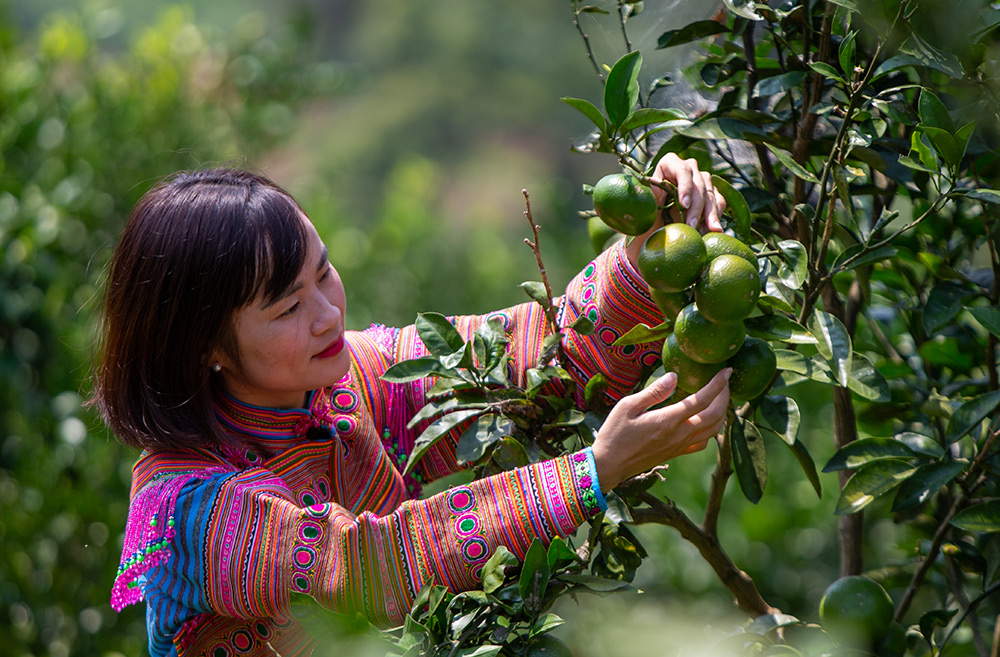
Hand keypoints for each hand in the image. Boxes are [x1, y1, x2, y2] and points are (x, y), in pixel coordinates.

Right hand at [590, 368, 730, 490]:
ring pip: (714, 430)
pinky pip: (703, 443)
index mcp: (667, 420)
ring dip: (722, 412)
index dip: (718, 384)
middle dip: (725, 396)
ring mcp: (680, 446)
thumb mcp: (627, 406)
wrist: (609, 465)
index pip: (702, 400)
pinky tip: (707, 421)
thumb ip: (653, 392)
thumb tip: (674, 376)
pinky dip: (713, 430)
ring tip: (720, 398)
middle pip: (715, 415)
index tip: (727, 371)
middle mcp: (679, 434)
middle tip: (725, 381)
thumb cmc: (614, 433)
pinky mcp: (677, 453)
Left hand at [651, 152, 725, 230]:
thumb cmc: (648, 209)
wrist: (656, 221)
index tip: (684, 205)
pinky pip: (719, 203)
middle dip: (696, 208)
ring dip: (709, 215)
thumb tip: (652, 190)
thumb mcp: (646, 202)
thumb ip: (649, 195)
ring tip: (703, 232)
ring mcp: (702, 180)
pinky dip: (715, 217)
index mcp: (669, 164)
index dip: (685, 187)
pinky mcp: (711, 193)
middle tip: (691, 226)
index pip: (682, 170)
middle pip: (699, 185)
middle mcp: (689, 168)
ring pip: (711, 194)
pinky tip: (708, 231)